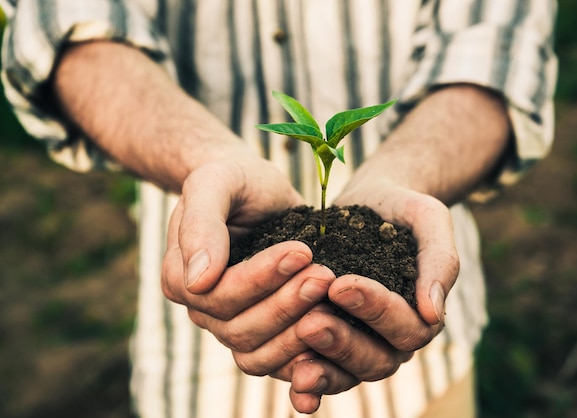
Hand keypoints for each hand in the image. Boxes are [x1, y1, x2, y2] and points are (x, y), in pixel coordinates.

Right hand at [162, 157, 325, 353]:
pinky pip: (277, 361)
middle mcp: (202, 309)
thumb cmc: (235, 180)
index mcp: (180, 277)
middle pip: (240, 329)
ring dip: (299, 330)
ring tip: (330, 292)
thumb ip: (201, 224)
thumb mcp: (216, 183)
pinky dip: (304, 356)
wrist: (256, 190)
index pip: (218, 295)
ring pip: (259, 353)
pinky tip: (334, 332)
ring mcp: (230, 325)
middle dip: (286, 303)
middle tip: (325, 274)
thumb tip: (198, 280)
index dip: (260, 279)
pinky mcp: (262, 333)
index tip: (302, 251)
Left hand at [283, 176, 458, 413]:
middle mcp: (392, 338)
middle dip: (342, 343)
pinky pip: (320, 369)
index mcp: (422, 315)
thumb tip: (433, 313)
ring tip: (292, 342)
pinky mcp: (330, 341)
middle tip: (309, 323)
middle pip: (376, 360)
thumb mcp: (428, 220)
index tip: (340, 285)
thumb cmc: (404, 209)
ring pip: (347, 372)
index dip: (375, 310)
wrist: (372, 202)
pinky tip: (290, 379)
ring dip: (321, 366)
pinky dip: (307, 378)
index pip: (407, 328)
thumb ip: (440, 261)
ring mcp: (361, 343)